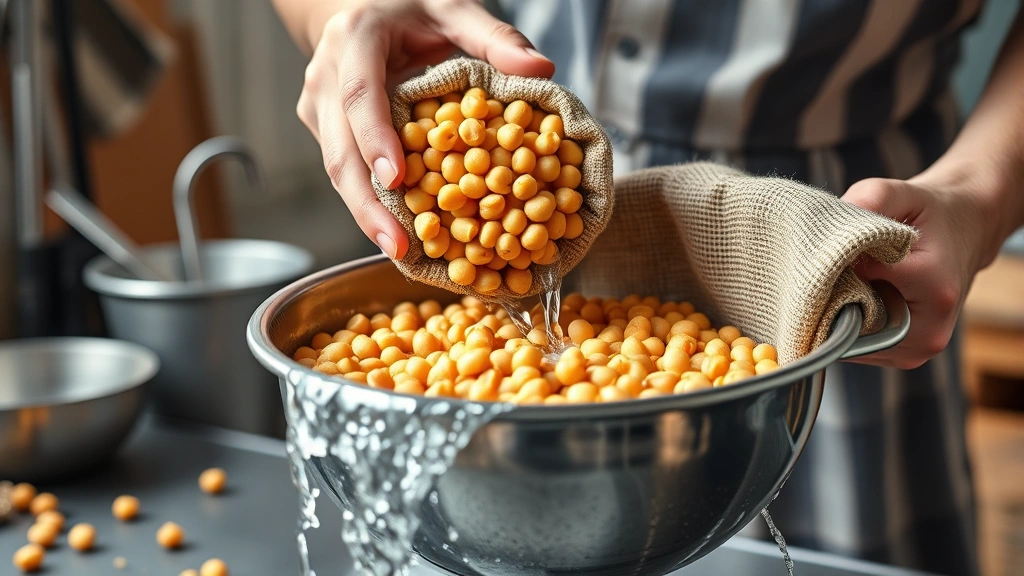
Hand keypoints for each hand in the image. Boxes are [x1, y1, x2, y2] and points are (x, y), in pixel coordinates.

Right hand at [294, 0, 553, 258]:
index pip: (360, 95)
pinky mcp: (322, 129)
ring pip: (336, 169)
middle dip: (366, 203)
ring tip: (401, 252)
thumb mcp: (454, 9)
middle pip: (339, 149)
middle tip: (399, 246)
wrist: (362, 8)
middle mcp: (326, 76)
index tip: (396, 179)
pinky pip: (346, 171)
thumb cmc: (413, 10)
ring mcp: (318, 106)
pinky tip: (397, 235)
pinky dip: (370, 204)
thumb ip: (495, 38)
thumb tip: (542, 68)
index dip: (375, 138)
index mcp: (355, 40)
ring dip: (366, 215)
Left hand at [841, 172, 1005, 368]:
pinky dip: (847, 323)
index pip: (854, 285)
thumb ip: (868, 200)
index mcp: (932, 287)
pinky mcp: (904, 357)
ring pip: (849, 341)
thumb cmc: (928, 214)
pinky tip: (853, 296)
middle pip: (849, 323)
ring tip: (846, 279)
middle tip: (827, 266)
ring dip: (836, 312)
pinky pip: (857, 347)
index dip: (831, 266)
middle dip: (829, 295)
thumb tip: (831, 223)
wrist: (965, 233)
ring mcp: (917, 351)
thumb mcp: (900, 193)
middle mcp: (930, 330)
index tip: (827, 249)